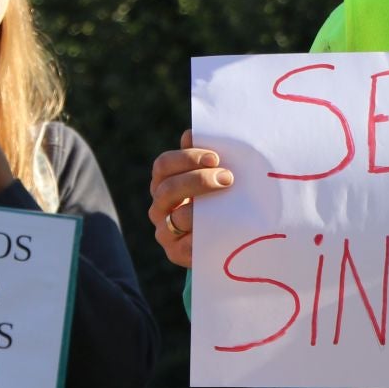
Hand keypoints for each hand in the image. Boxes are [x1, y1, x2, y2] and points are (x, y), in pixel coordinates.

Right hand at [148, 130, 234, 267]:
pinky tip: (221, 229)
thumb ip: (204, 157)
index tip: (215, 158)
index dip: (187, 158)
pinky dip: (202, 236)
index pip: (163, 165)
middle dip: (198, 180)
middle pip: (168, 188)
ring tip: (228, 203)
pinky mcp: (175, 253)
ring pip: (177, 217)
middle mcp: (159, 206)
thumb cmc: (218, 198)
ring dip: (202, 209)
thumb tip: (191, 134)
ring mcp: (165, 231)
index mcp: (163, 182)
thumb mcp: (214, 175)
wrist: (224, 237)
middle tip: (228, 178)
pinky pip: (185, 245)